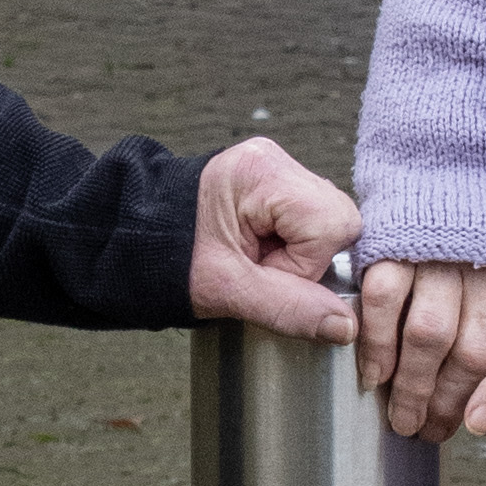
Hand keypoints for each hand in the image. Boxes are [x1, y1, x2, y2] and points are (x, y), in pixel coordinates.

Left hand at [190, 137, 360, 341]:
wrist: (140, 240)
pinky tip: (266, 249)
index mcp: (260, 173)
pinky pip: (313, 218)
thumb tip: (345, 325)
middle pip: (338, 216)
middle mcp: (274, 160)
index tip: (266, 273)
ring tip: (262, 258)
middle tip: (265, 266)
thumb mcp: (229, 291)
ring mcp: (276, 167)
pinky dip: (297, 243)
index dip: (306, 264)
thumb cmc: (173, 258)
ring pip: (330, 219)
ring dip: (305, 251)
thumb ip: (289, 308)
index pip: (330, 224)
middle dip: (311, 256)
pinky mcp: (276, 181)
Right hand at [353, 257, 485, 445]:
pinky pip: (384, 299)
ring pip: (428, 333)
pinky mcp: (399, 241)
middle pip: (475, 348)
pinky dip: (377, 345)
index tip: (479, 425)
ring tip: (404, 417)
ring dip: (412, 387)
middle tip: (432, 430)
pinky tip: (375, 375)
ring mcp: (445, 251)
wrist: (466, 181)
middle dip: (449, 402)